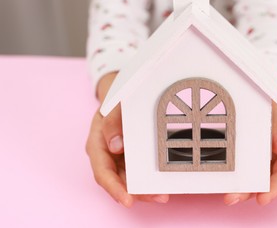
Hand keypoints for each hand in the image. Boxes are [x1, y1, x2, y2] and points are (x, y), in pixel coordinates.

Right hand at [86, 73, 168, 206]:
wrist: (120, 94)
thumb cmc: (115, 100)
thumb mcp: (113, 105)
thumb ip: (112, 122)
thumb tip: (115, 146)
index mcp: (96, 145)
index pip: (103, 173)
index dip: (114, 188)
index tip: (127, 200)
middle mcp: (106, 155)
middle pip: (119, 181)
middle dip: (137, 193)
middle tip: (159, 197)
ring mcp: (118, 157)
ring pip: (129, 179)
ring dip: (145, 189)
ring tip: (163, 194)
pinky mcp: (130, 156)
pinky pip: (137, 171)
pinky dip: (148, 178)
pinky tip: (161, 182)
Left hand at [224, 83, 276, 205]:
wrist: (269, 89)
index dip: (275, 187)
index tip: (262, 198)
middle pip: (270, 179)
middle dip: (252, 192)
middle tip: (232, 198)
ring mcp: (267, 154)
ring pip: (258, 177)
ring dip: (244, 188)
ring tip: (228, 196)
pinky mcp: (255, 152)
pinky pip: (249, 167)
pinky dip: (240, 176)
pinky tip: (228, 181)